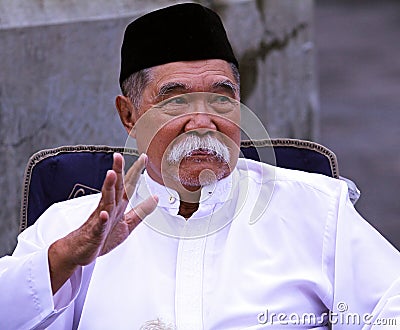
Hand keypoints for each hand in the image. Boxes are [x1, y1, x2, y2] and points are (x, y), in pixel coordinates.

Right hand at [48, 153, 157, 292]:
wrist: (80, 251)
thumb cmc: (102, 236)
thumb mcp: (128, 223)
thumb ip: (141, 210)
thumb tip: (156, 198)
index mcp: (118, 205)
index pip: (128, 185)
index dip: (136, 172)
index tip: (143, 157)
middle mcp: (109, 208)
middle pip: (115, 187)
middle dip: (117, 171)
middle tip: (118, 156)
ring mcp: (100, 219)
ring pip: (105, 201)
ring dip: (108, 187)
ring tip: (111, 174)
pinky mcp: (94, 233)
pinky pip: (98, 226)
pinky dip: (102, 220)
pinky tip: (104, 214)